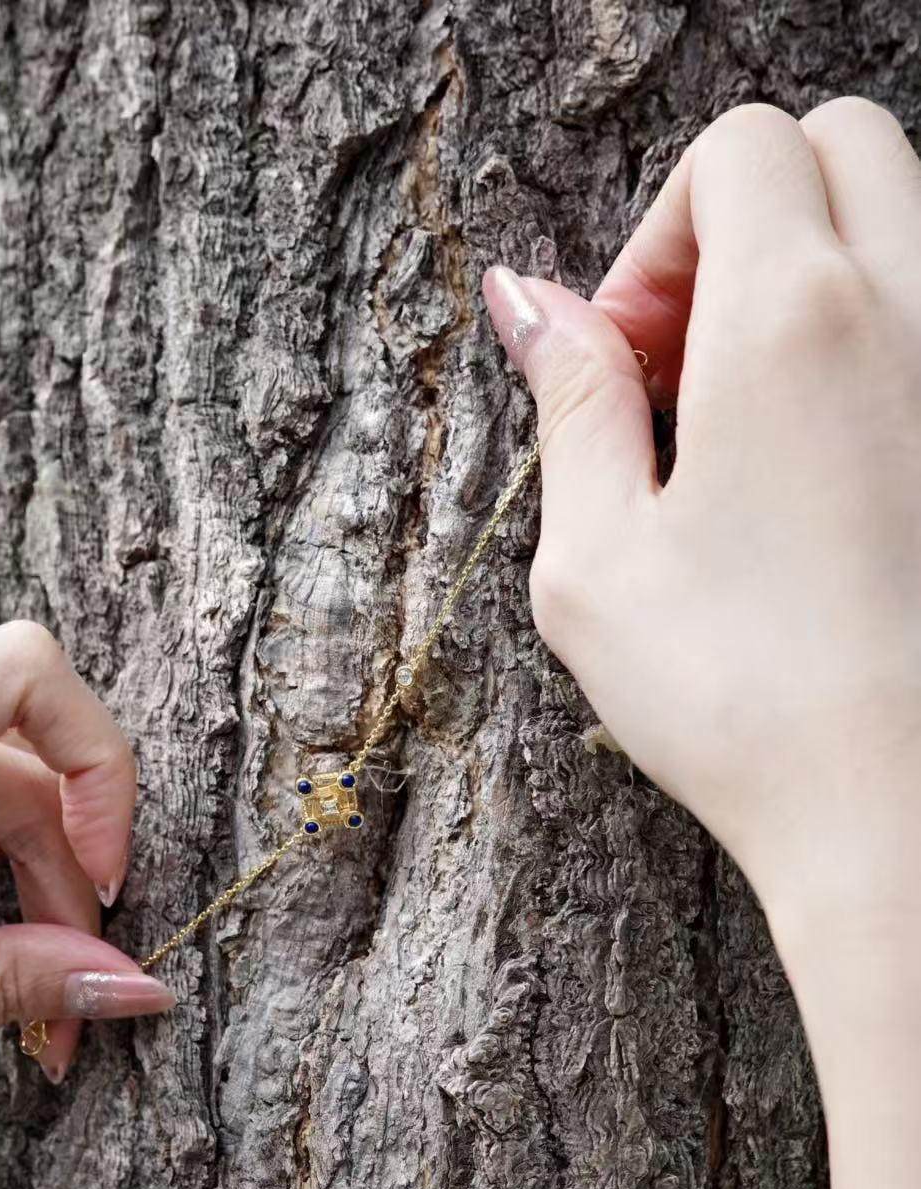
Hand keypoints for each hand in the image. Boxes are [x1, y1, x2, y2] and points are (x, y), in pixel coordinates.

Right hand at [484, 98, 920, 1188]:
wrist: (895, 818)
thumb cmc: (740, 702)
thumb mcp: (597, 556)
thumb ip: (569, 400)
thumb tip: (530, 301)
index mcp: (792, 324)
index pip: (738, 149)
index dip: (654, 238)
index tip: (625, 360)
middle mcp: (912, 314)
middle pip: (838, 146)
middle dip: (739, 222)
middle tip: (681, 361)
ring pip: (903, 216)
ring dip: (810, 271)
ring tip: (744, 411)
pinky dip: (866, 338)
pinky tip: (812, 459)